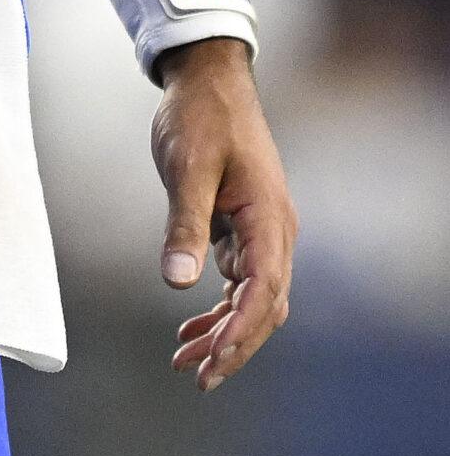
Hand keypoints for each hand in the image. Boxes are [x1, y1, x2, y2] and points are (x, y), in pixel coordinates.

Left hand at [151, 34, 295, 391]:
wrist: (208, 79)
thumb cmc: (200, 117)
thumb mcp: (187, 166)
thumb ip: (185, 223)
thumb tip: (180, 282)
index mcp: (269, 219)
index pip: (263, 292)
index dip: (240, 332)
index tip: (212, 361)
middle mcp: (275, 231)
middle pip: (263, 307)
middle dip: (232, 345)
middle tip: (195, 376)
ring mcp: (262, 231)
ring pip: (252, 298)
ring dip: (223, 330)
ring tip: (184, 359)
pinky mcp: (244, 226)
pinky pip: (239, 279)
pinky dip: (219, 305)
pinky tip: (192, 322)